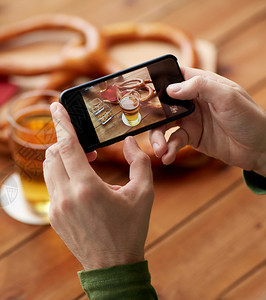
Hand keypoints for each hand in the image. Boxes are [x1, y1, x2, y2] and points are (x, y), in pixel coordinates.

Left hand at [43, 102, 153, 270]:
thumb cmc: (130, 230)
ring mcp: (56, 207)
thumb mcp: (143, 194)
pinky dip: (60, 174)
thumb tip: (128, 142)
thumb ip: (139, 162)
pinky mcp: (52, 215)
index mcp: (86, 187)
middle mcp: (66, 195)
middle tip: (86, 147)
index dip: (61, 123)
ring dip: (61, 158)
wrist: (112, 266)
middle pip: (54, 153)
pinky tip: (78, 181)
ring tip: (83, 163)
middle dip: (65, 142)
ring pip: (48, 168)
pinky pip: (50, 184)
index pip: (67, 145)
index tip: (55, 106)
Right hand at [149, 67, 265, 175]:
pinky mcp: (191, 137)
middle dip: (151, 116)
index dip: (156, 81)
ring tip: (159, 150)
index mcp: (201, 84)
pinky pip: (173, 142)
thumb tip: (171, 89)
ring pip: (164, 125)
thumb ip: (200, 87)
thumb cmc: (250, 118)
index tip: (140, 91)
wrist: (261, 150)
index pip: (174, 76)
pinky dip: (168, 149)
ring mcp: (190, 119)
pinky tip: (167, 157)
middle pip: (162, 104)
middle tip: (142, 126)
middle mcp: (192, 100)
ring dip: (158, 138)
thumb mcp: (228, 97)